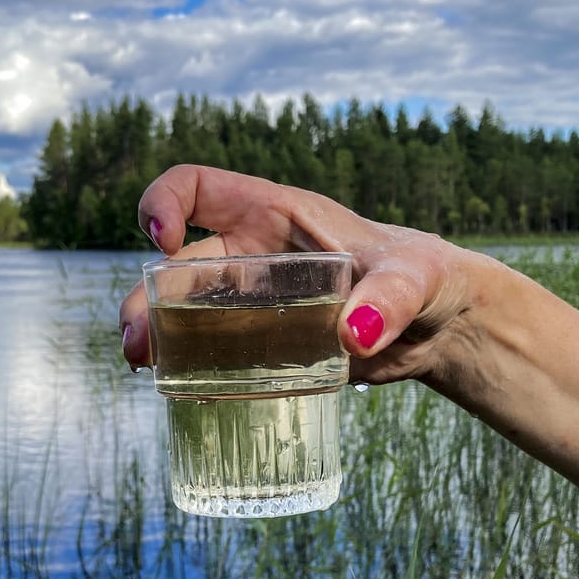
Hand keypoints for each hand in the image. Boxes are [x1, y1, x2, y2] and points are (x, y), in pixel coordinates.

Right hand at [118, 164, 498, 385]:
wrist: (440, 327)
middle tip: (137, 343)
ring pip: (184, 310)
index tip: (162, 241)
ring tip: (143, 367)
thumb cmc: (429, 278)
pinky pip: (212, 352)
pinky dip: (190, 370)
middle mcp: (252, 254)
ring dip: (154, 335)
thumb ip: (391, 297)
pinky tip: (182, 392)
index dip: (164, 202)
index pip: (197, 186)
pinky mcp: (263, 344)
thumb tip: (357, 333)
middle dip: (144, 296)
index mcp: (274, 214)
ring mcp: (253, 301)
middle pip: (177, 264)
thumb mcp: (416, 278)